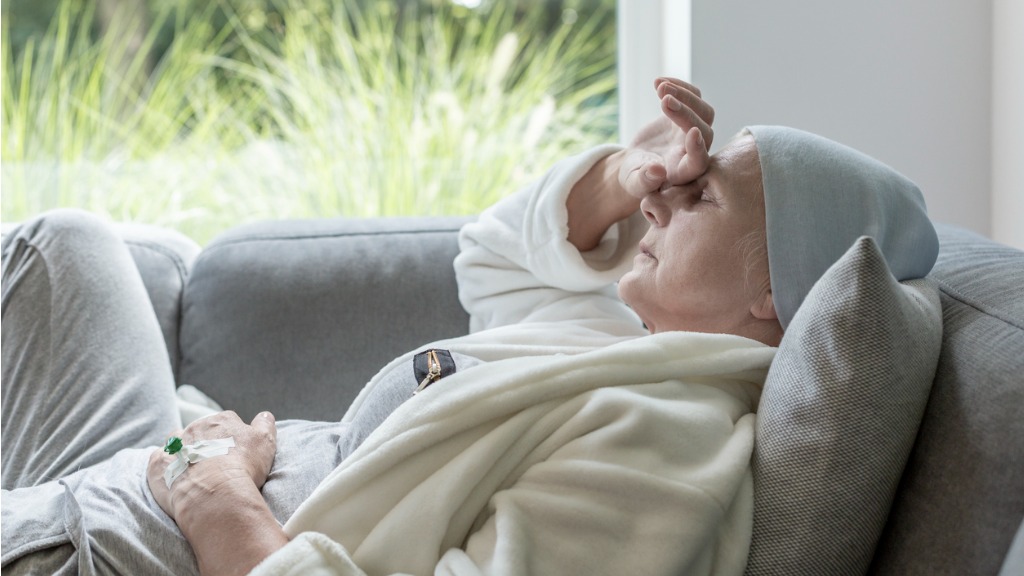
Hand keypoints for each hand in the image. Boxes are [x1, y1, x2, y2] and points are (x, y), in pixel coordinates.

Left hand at [147, 410, 277, 525]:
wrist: (215, 493)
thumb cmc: (243, 467)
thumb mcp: (265, 442)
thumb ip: (265, 424)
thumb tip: (265, 415)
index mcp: (222, 420)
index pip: (228, 422)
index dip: (232, 438)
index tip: (236, 454)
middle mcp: (196, 427)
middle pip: (201, 431)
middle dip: (207, 444)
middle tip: (216, 466)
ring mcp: (175, 444)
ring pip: (177, 441)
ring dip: (183, 451)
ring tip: (193, 471)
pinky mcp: (158, 463)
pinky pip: (159, 459)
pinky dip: (166, 465)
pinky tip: (175, 477)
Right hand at [619, 77, 713, 198]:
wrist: (637, 162)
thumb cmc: (636, 176)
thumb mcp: (634, 182)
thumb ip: (644, 181)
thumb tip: (657, 172)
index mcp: (685, 171)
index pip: (699, 161)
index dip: (698, 148)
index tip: (692, 133)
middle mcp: (695, 150)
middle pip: (704, 131)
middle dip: (686, 114)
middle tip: (665, 101)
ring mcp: (693, 130)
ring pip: (703, 110)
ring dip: (685, 96)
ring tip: (660, 87)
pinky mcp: (686, 115)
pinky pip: (693, 96)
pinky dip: (679, 87)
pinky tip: (659, 82)